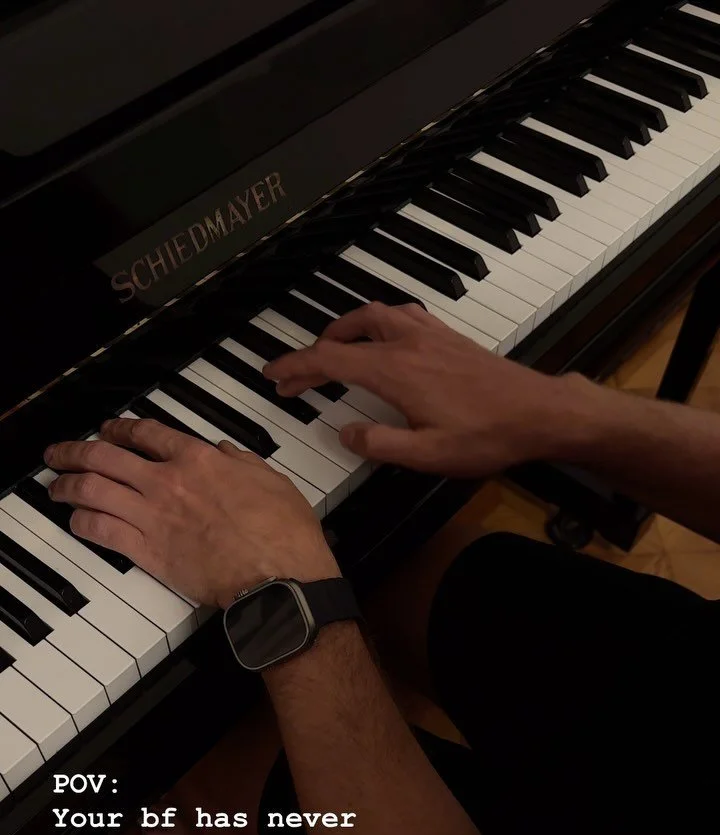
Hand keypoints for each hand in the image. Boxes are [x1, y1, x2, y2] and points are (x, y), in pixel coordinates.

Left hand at [44, 418, 337, 607]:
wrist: (280, 577)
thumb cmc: (285, 534)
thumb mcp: (272, 481)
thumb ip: (243, 462)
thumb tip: (226, 452)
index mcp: (200, 460)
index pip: (146, 434)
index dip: (120, 429)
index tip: (109, 431)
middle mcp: (169, 482)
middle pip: (106, 457)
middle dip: (75, 452)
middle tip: (61, 454)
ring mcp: (155, 517)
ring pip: (94, 490)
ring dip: (67, 485)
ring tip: (56, 487)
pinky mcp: (150, 552)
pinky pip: (102, 531)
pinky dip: (82, 522)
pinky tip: (75, 521)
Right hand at [264, 302, 604, 476]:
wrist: (538, 414)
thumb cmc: (487, 436)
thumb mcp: (426, 455)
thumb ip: (378, 445)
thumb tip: (345, 433)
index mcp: (395, 371)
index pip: (330, 362)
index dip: (295, 368)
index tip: (273, 375)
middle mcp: (409, 344)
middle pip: (346, 334)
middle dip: (314, 351)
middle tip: (297, 374)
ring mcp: (430, 336)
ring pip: (373, 314)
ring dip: (344, 328)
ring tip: (330, 348)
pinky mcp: (448, 337)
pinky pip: (401, 315)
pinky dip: (376, 321)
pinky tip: (380, 336)